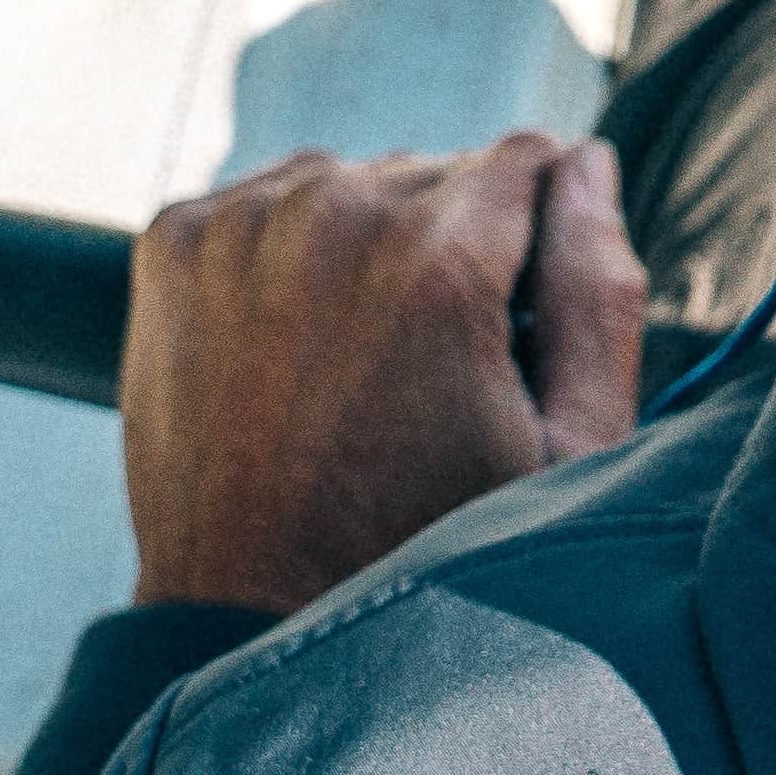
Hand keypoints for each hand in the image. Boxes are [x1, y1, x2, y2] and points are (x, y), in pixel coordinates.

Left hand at [121, 131, 645, 615]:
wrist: (248, 615)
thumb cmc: (425, 548)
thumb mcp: (568, 451)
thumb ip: (600, 291)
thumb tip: (588, 164)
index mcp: (438, 257)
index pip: (534, 158)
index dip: (540, 246)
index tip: (510, 331)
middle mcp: (332, 215)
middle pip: (441, 172)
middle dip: (455, 247)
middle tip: (428, 373)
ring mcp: (240, 224)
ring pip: (353, 182)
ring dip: (369, 245)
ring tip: (357, 363)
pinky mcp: (174, 243)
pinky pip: (268, 199)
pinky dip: (288, 252)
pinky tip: (294, 345)